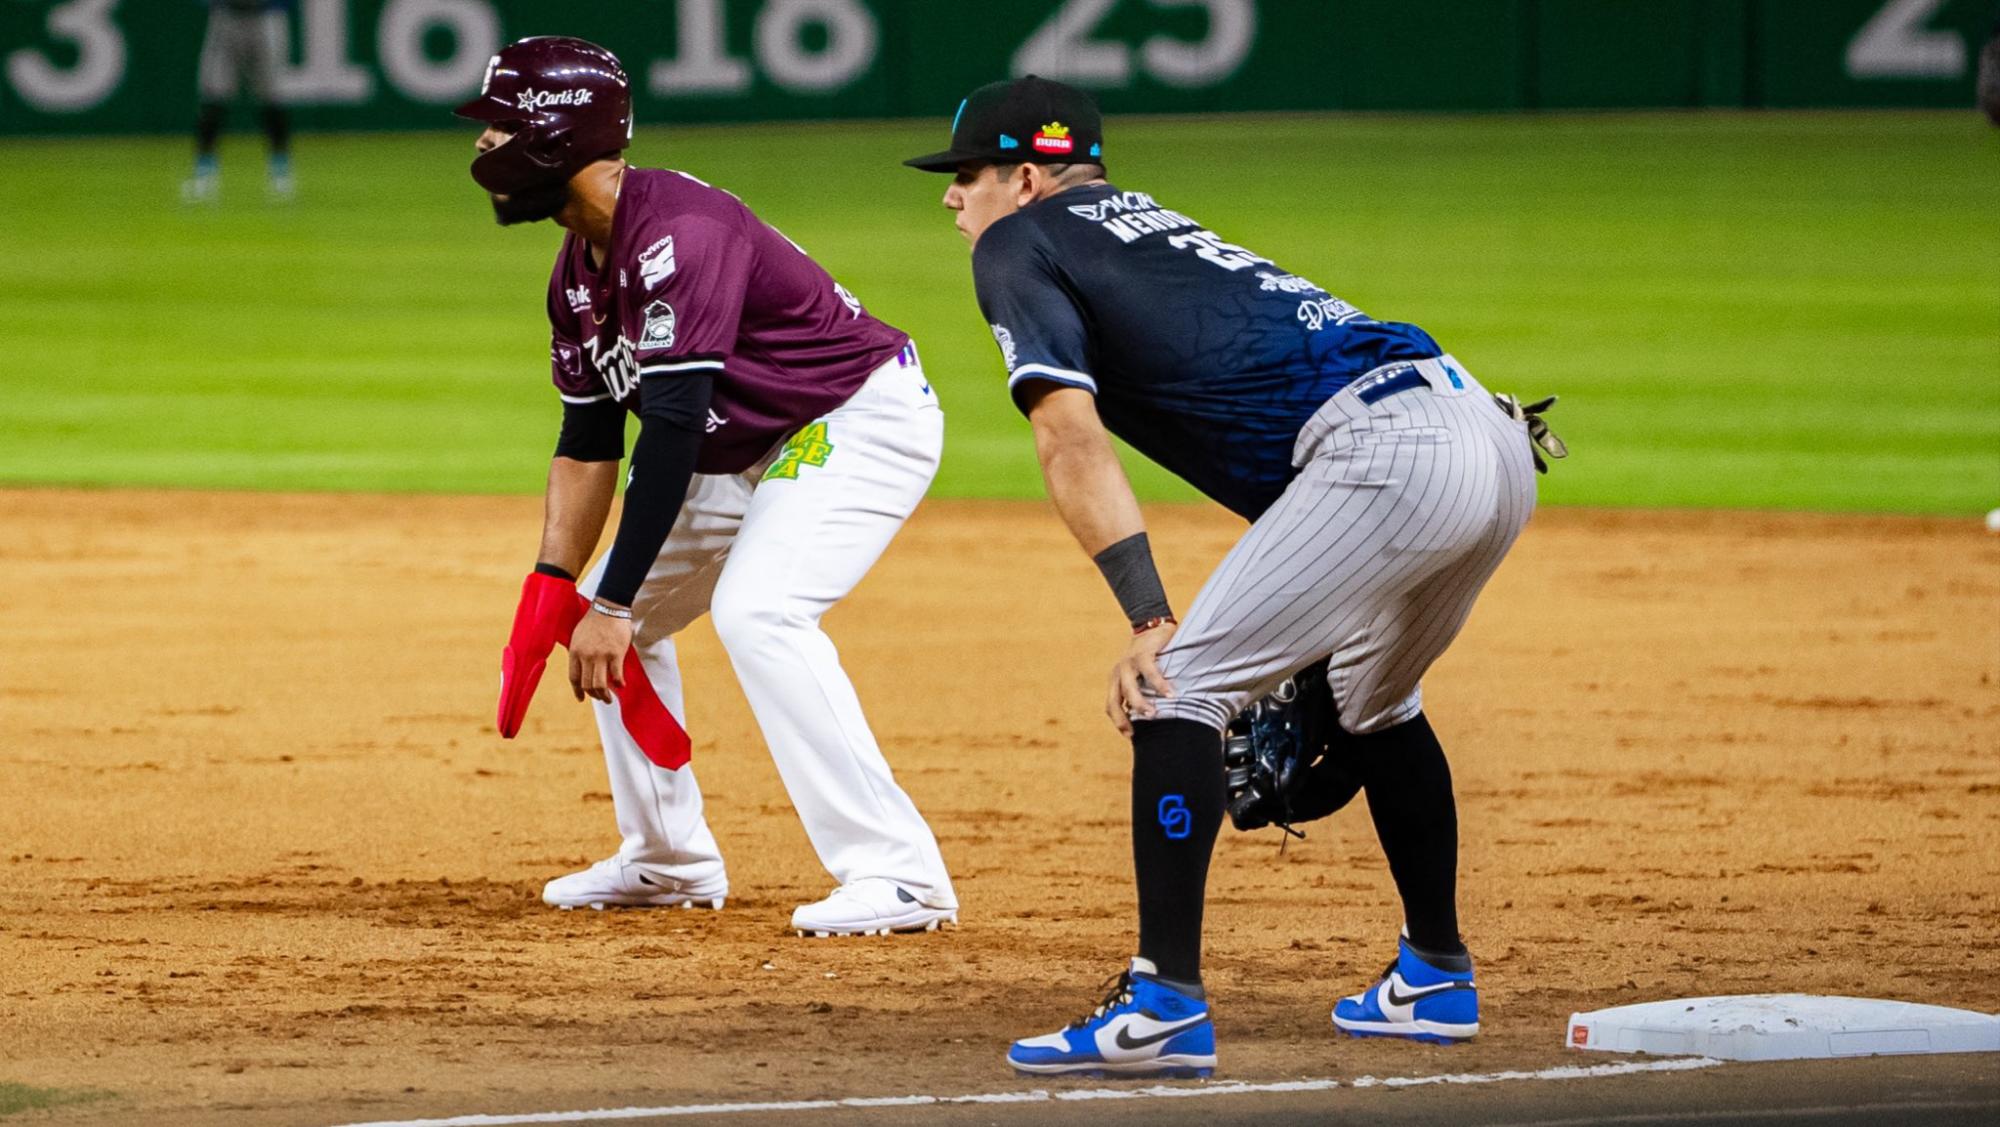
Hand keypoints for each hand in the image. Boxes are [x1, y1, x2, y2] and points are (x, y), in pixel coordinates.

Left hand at [568, 607, 631, 703]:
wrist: (609, 608)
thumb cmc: (594, 620)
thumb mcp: (578, 636)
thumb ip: (578, 652)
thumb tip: (581, 667)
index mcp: (575, 652)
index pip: (574, 678)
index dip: (577, 691)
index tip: (581, 698)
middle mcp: (586, 656)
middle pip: (587, 685)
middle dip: (594, 695)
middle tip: (601, 698)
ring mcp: (600, 656)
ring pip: (600, 684)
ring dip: (605, 695)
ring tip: (610, 698)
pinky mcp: (615, 654)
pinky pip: (616, 675)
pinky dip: (619, 683)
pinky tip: (621, 685)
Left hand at [1106, 620, 1176, 735]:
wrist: (1152, 625)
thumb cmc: (1150, 656)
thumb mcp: (1141, 676)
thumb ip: (1142, 693)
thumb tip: (1152, 717)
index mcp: (1116, 680)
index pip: (1111, 706)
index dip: (1119, 722)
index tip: (1131, 736)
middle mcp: (1118, 673)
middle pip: (1115, 700)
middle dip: (1124, 718)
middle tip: (1137, 732)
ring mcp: (1128, 663)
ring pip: (1129, 688)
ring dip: (1140, 703)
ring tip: (1154, 713)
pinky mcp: (1142, 653)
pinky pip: (1150, 671)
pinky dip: (1159, 684)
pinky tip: (1170, 694)